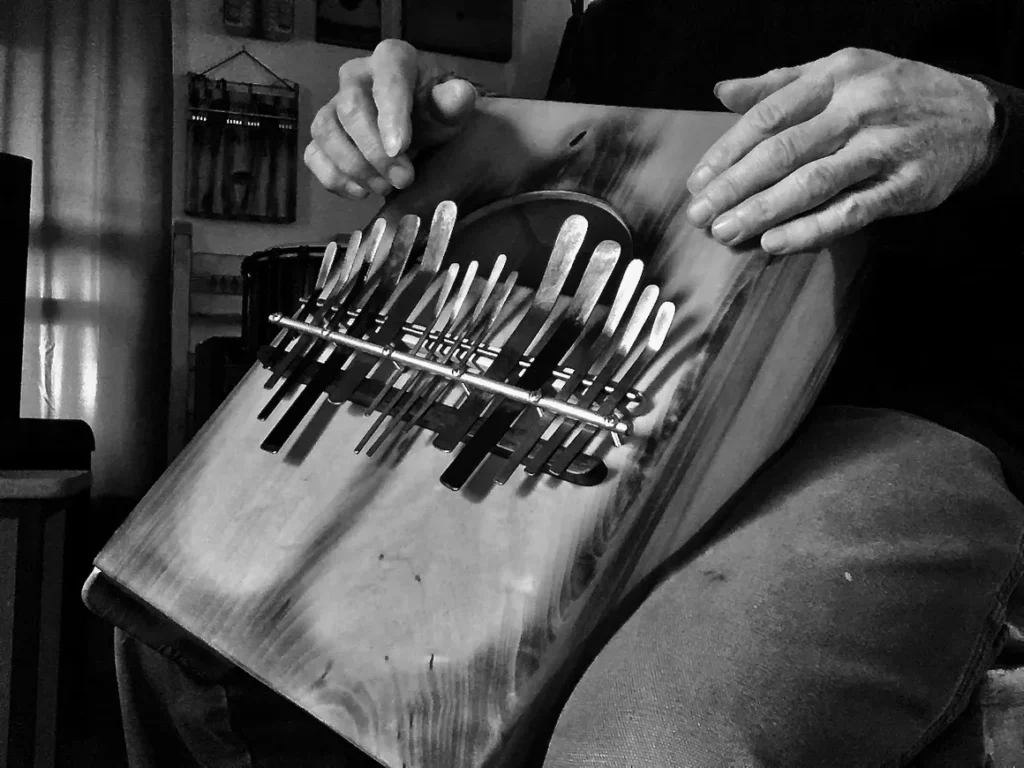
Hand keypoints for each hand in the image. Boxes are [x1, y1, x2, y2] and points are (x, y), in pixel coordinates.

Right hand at [306, 39, 477, 199]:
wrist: (420, 132)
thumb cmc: (434, 115)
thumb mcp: (451, 110)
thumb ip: (454, 103)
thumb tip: (459, 94)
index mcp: (391, 60)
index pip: (386, 78)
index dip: (391, 114)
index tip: (401, 147)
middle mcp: (355, 77)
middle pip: (350, 109)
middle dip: (375, 151)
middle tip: (403, 179)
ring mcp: (333, 107)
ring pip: (325, 132)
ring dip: (354, 167)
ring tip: (385, 188)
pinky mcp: (321, 137)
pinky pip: (313, 155)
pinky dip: (335, 178)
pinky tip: (362, 191)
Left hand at [685, 48, 996, 253]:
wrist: (972, 116)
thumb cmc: (891, 93)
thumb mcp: (839, 73)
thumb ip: (778, 85)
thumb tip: (721, 91)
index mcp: (835, 75)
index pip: (767, 116)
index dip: (726, 152)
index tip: (698, 182)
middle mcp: (859, 107)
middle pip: (782, 152)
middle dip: (734, 188)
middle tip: (700, 215)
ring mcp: (883, 148)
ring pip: (812, 184)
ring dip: (762, 212)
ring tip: (726, 233)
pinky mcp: (904, 185)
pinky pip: (849, 212)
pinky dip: (809, 231)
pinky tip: (773, 244)